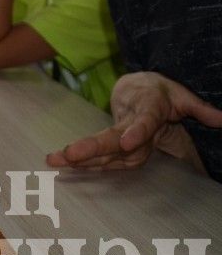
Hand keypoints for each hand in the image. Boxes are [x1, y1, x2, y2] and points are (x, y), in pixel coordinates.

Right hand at [46, 72, 221, 170]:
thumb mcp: (184, 97)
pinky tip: (62, 167)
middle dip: (90, 148)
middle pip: (110, 138)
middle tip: (70, 153)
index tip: (128, 142)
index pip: (143, 122)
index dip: (136, 132)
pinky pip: (98, 156)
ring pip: (99, 147)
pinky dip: (80, 162)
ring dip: (77, 156)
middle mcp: (128, 123)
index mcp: (148, 109)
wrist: (136, 87)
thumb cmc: (162, 94)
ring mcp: (118, 134)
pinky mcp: (113, 145)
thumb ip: (201, 109)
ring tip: (54, 160)